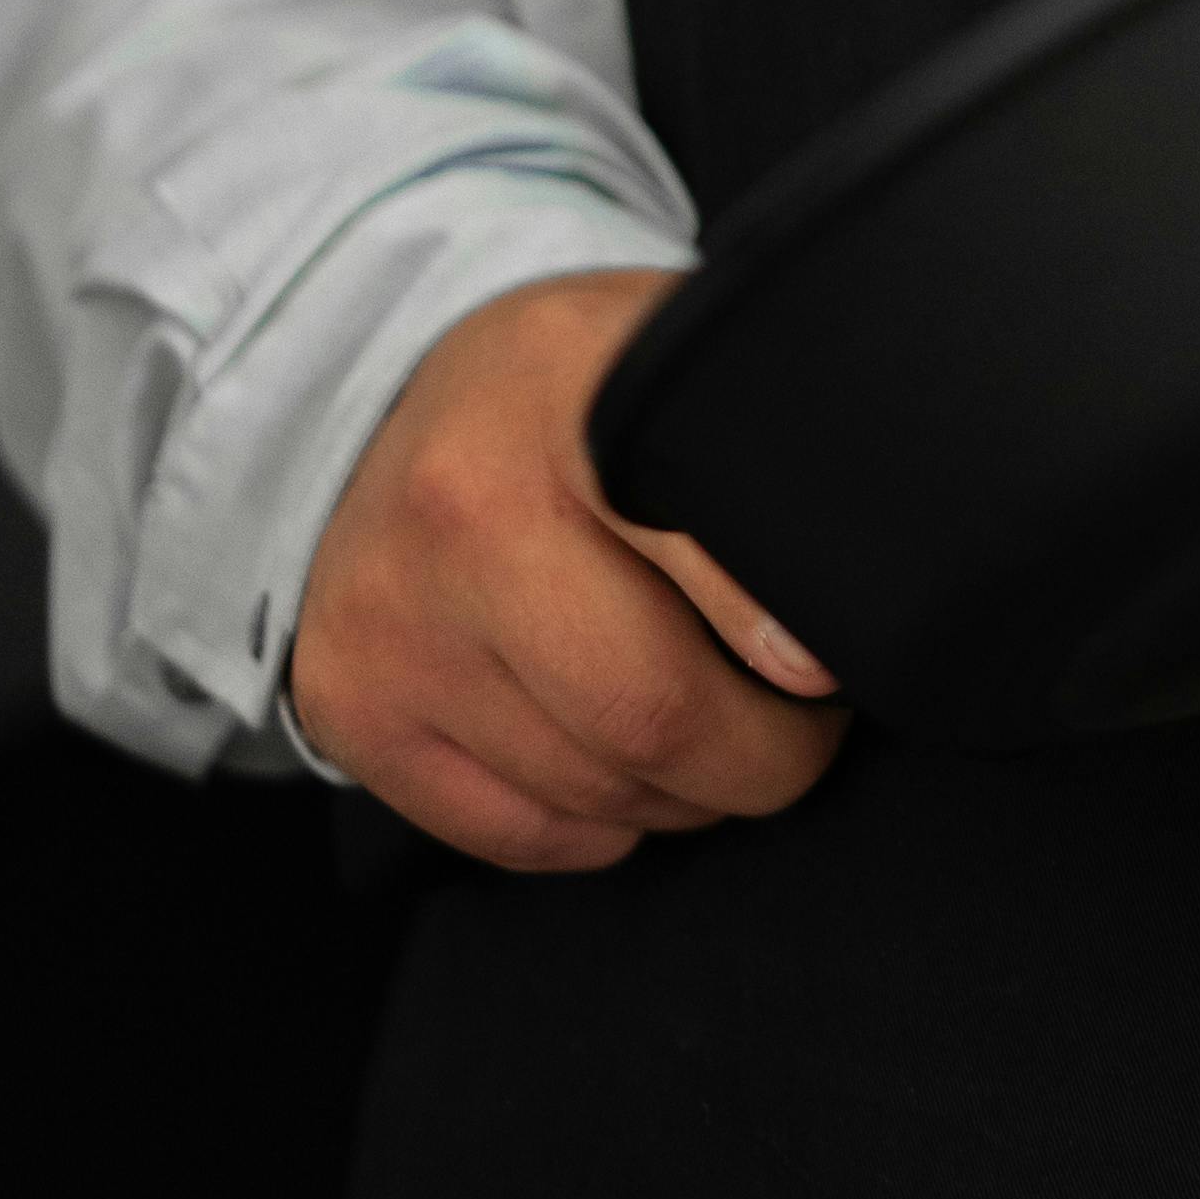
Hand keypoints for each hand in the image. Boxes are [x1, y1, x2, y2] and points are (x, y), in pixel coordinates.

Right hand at [288, 267, 845, 869]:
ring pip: (598, 790)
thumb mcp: (674, 364)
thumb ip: (760, 457)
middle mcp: (461, 508)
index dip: (792, 638)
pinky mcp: (350, 704)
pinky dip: (600, 824)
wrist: (389, 401)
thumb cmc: (578, 398)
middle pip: (654, 712)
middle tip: (801, 728)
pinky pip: (523, 834)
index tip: (832, 671)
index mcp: (570, 393)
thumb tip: (849, 619)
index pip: (709, 552)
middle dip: (765, 757)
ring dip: (686, 794)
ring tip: (712, 732)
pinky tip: (618, 758)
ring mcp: (392, 616)